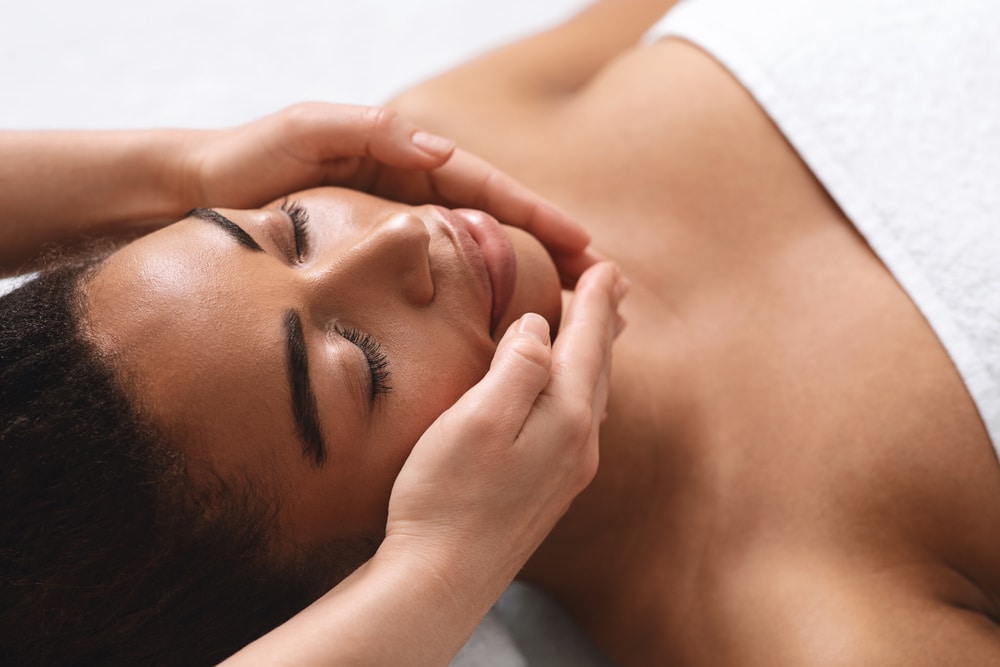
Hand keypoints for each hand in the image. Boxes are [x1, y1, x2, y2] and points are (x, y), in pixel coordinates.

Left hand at [183, 103, 597, 283]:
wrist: (194, 190)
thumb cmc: (246, 159)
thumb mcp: (307, 131)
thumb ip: (373, 134)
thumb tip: (443, 152)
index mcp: (402, 159)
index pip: (485, 187)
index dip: (537, 217)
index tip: (583, 245)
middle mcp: (408, 190)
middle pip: (496, 220)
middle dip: (551, 248)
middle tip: (601, 282)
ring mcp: (396, 223)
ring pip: (478, 249)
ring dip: (528, 274)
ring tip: (573, 303)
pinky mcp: (376, 254)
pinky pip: (443, 272)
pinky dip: (481, 290)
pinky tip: (502, 318)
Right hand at [382, 261, 626, 583]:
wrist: (442, 580)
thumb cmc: (447, 496)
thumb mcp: (476, 420)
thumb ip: (517, 366)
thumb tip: (541, 325)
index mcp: (566, 416)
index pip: (587, 341)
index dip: (595, 299)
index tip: (606, 265)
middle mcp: (580, 442)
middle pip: (598, 365)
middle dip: (604, 320)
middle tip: (613, 283)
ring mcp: (569, 470)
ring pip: (592, 394)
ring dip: (597, 353)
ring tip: (602, 328)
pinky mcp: (551, 490)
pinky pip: (580, 420)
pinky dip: (582, 387)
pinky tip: (574, 394)